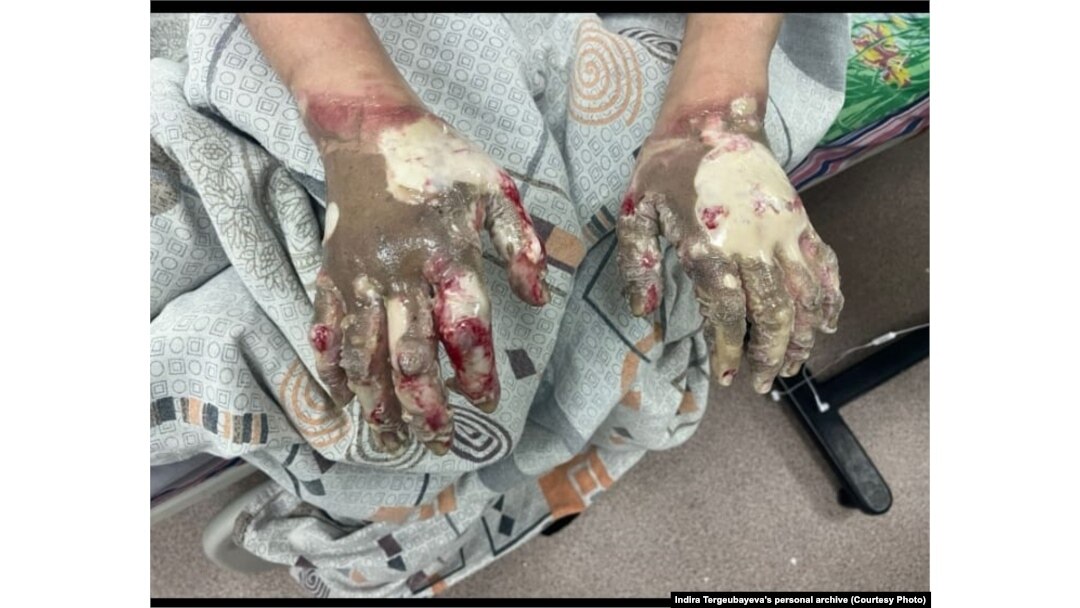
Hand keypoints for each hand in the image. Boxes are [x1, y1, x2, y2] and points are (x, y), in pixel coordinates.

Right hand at [308, 103, 548, 454]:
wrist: (370, 131)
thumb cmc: (442, 161)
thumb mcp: (496, 189)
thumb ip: (521, 246)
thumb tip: (539, 300)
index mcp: (446, 255)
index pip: (464, 329)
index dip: (477, 373)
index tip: (486, 403)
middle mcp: (400, 273)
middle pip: (411, 355)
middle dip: (426, 406)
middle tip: (440, 442)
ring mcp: (359, 277)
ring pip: (365, 354)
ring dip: (378, 401)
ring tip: (391, 438)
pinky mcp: (331, 275)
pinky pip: (328, 331)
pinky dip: (332, 368)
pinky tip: (342, 399)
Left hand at [617, 97, 843, 393]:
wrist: (712, 116)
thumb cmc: (666, 167)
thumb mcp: (635, 212)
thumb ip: (637, 264)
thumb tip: (642, 312)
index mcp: (708, 245)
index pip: (726, 313)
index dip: (729, 349)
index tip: (727, 375)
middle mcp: (751, 243)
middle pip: (772, 315)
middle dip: (770, 356)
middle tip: (762, 383)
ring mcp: (781, 231)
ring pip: (803, 297)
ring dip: (801, 338)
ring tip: (793, 366)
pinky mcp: (799, 220)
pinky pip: (824, 265)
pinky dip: (829, 298)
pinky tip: (826, 325)